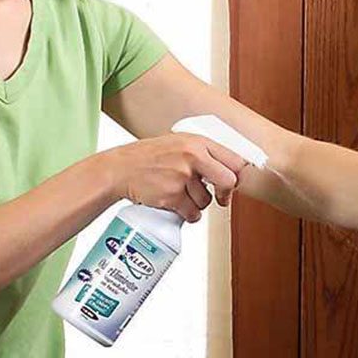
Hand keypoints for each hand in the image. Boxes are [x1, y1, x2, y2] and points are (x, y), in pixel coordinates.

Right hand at [106, 134, 248, 222]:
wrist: (120, 169)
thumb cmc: (149, 158)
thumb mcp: (179, 144)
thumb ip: (203, 154)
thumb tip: (230, 170)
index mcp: (197, 142)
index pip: (234, 160)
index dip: (237, 175)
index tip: (233, 183)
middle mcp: (192, 156)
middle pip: (229, 181)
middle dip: (226, 193)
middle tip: (220, 198)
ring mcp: (181, 176)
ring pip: (206, 201)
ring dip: (196, 204)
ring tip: (180, 194)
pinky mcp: (171, 195)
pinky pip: (192, 214)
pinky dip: (187, 215)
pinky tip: (175, 204)